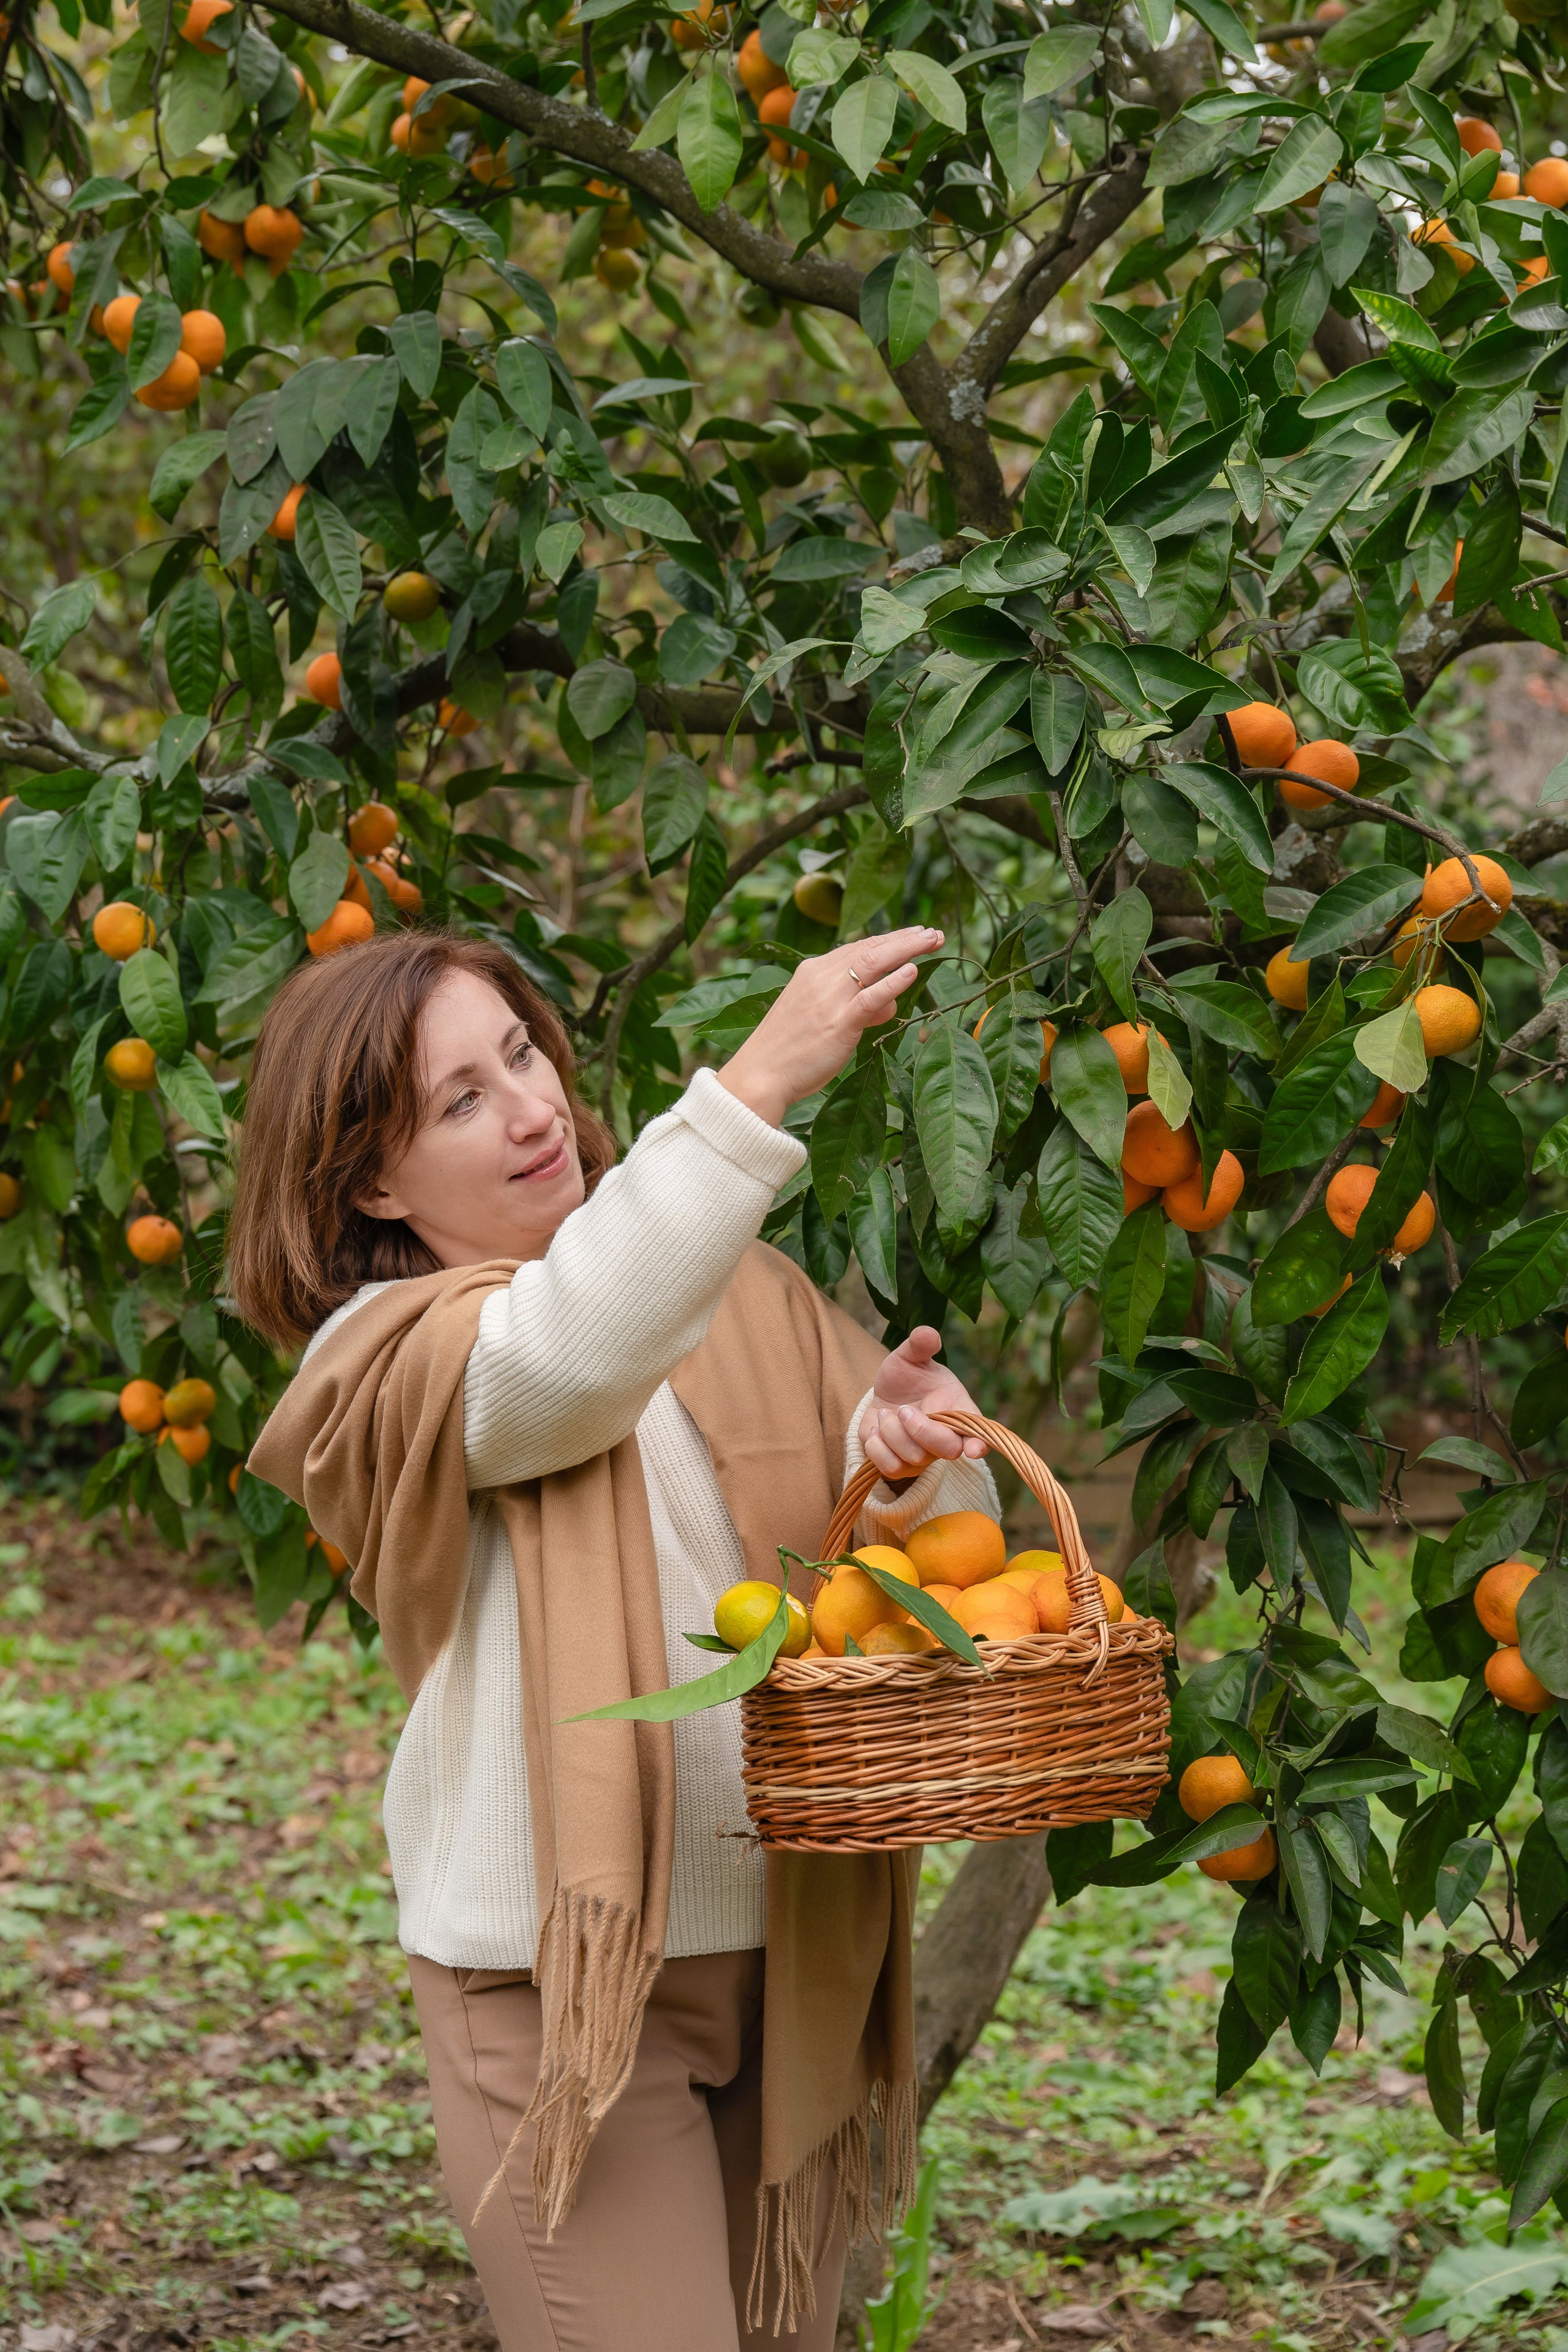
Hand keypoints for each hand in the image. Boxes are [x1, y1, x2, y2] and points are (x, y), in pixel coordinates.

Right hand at [717, 927, 941, 1127]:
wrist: (760, 1075)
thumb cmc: (789, 1051)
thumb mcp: (822, 1020)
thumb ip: (856, 1007)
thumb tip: (888, 1003)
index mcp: (812, 972)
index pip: (858, 947)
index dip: (889, 939)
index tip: (914, 935)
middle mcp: (821, 978)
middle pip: (870, 948)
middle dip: (905, 939)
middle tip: (934, 933)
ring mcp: (830, 999)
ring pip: (874, 964)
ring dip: (907, 949)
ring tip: (933, 941)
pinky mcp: (838, 1023)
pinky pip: (870, 997)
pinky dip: (893, 982)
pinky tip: (913, 970)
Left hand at [858, 1327, 987, 1479]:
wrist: (886, 1395)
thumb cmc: (908, 1376)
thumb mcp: (910, 1356)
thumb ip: (919, 1345)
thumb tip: (927, 1333)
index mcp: (958, 1410)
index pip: (977, 1432)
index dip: (978, 1443)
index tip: (973, 1449)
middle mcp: (946, 1438)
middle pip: (945, 1450)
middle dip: (920, 1429)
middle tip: (904, 1409)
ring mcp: (924, 1456)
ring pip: (913, 1459)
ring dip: (892, 1433)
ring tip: (887, 1414)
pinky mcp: (899, 1465)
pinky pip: (890, 1468)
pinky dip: (877, 1447)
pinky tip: (878, 1430)